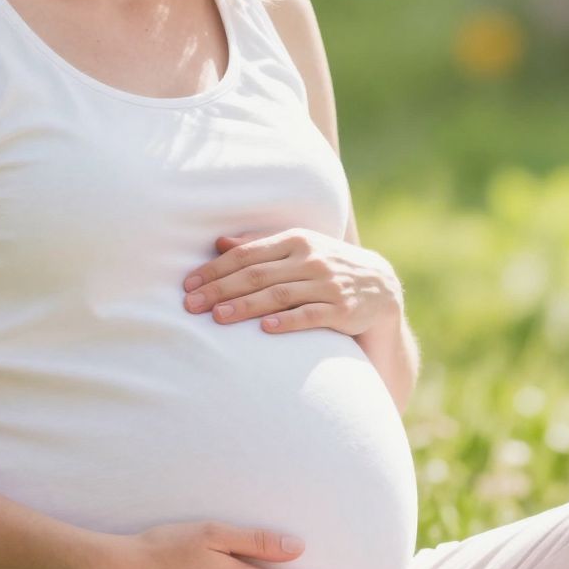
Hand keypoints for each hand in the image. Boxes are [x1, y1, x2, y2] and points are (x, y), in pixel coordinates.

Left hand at [181, 227, 401, 335]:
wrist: (381, 287)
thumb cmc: (328, 268)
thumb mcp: (299, 249)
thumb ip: (261, 246)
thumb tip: (219, 242)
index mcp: (296, 239)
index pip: (247, 254)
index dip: (215, 269)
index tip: (188, 285)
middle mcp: (311, 258)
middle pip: (257, 274)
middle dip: (220, 290)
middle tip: (191, 305)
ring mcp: (328, 284)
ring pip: (279, 295)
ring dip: (245, 306)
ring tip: (217, 318)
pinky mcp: (343, 310)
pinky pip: (311, 315)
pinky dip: (288, 321)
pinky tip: (266, 329)